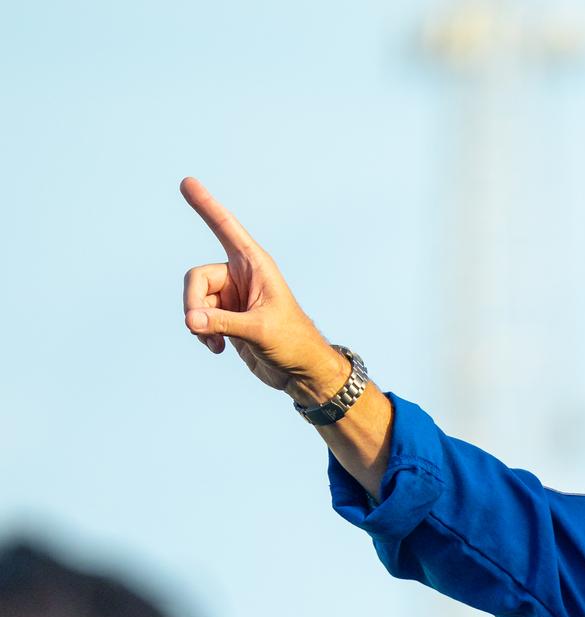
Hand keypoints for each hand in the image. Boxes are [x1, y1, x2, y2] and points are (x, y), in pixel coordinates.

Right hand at [179, 177, 341, 400]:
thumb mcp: (259, 331)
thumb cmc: (293, 344)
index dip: (206, 206)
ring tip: (216, 344)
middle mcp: (240, 275)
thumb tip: (190, 320)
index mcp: (255, 265)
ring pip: (195, 300)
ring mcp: (231, 296)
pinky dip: (202, 332)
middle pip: (196, 278)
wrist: (303, 372)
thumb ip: (223, 323)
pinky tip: (217, 348)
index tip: (186, 182)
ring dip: (199, 324)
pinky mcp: (226, 316)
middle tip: (198, 328)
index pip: (226, 228)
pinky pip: (199, 317)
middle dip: (193, 303)